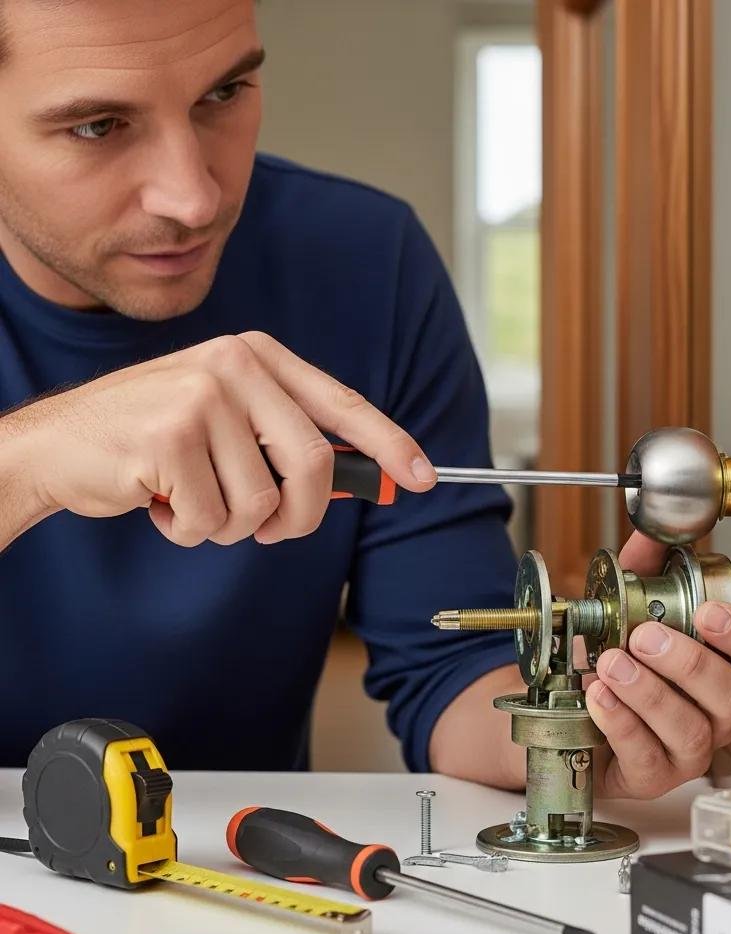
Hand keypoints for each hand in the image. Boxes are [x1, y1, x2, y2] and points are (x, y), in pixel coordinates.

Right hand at [4, 331, 435, 546]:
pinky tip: (162, 501)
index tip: (424, 477)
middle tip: (271, 530)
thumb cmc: (153, 439)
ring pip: (262, 503)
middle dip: (299, 517)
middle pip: (314, 465)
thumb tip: (362, 480)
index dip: (390, 445)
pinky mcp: (169, 436)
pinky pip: (213, 520)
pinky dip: (191, 531)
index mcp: (259, 357)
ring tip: (193, 500)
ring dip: (232, 526)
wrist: (60, 444)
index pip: (343, 404)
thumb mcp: (227, 422)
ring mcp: (202, 397)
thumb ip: (286, 441)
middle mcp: (235, 366)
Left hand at [585, 532, 730, 798]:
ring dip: (650, 693)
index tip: (709, 612)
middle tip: (646, 637)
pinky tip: (598, 697)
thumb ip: (644, 567)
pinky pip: (647, 759)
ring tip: (612, 664)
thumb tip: (656, 524)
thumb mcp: (626, 609)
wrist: (566, 713)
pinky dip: (621, 724)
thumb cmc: (613, 662)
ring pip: (690, 730)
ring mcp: (687, 751)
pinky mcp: (651, 777)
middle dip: (690, 662)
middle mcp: (716, 713)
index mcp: (723, 668)